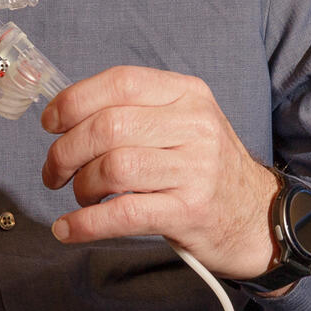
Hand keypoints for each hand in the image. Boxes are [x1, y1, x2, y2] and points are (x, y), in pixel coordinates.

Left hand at [38, 67, 280, 280]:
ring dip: (80, 186)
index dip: (74, 101)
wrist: (259, 216)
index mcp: (188, 94)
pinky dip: (85, 224)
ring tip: (79, 197)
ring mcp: (195, 170)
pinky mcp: (189, 212)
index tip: (51, 123)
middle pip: (108, 127)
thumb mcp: (185, 122)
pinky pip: (123, 214)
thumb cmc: (206, 168)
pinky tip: (68, 229)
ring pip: (112, 168)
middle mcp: (194, 126)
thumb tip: (67, 113)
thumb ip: (138, 111)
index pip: (121, 82)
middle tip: (55, 171)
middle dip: (65, 151)